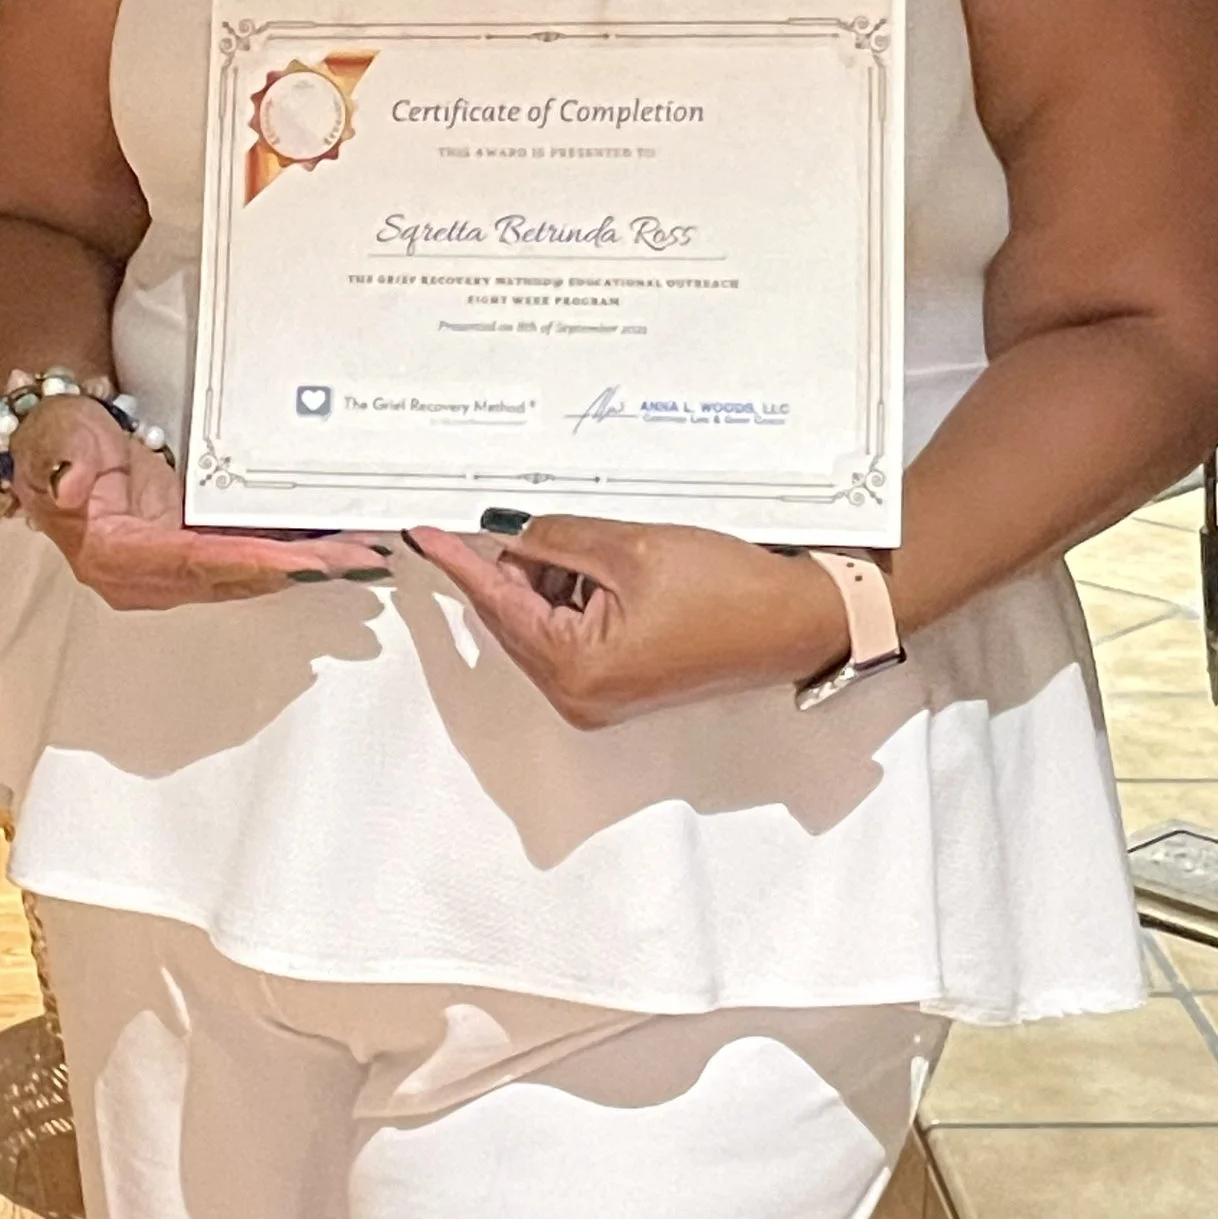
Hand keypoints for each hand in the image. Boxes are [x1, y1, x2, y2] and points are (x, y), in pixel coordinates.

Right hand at [14, 395, 392, 611]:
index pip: (196, 562)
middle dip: (302, 568)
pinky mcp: (199, 549)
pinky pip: (255, 553)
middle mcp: (153, 574)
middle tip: (363, 559)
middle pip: (238, 575)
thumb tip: (70, 487)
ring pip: (255, 570)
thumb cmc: (58, 439)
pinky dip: (299, 549)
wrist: (62, 441)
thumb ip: (60, 463)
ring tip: (369, 553)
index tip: (305, 563)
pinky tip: (342, 541)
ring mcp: (179, 565)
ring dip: (311, 564)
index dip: (253, 563)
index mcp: (118, 556)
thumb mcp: (54, 438)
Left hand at [406, 516, 849, 726]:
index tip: (426, 536)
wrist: (790, 621)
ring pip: (542, 624)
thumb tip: (509, 534)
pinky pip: (570, 636)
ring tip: (601, 548)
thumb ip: (555, 538)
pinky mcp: (617, 687)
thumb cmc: (727, 593)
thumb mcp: (626, 548)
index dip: (460, 561)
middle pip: (515, 619)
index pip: (496, 603)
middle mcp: (579, 696)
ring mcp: (598, 697)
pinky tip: (603, 568)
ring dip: (551, 580)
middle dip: (517, 567)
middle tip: (524, 521)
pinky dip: (574, 599)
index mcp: (574, 669)